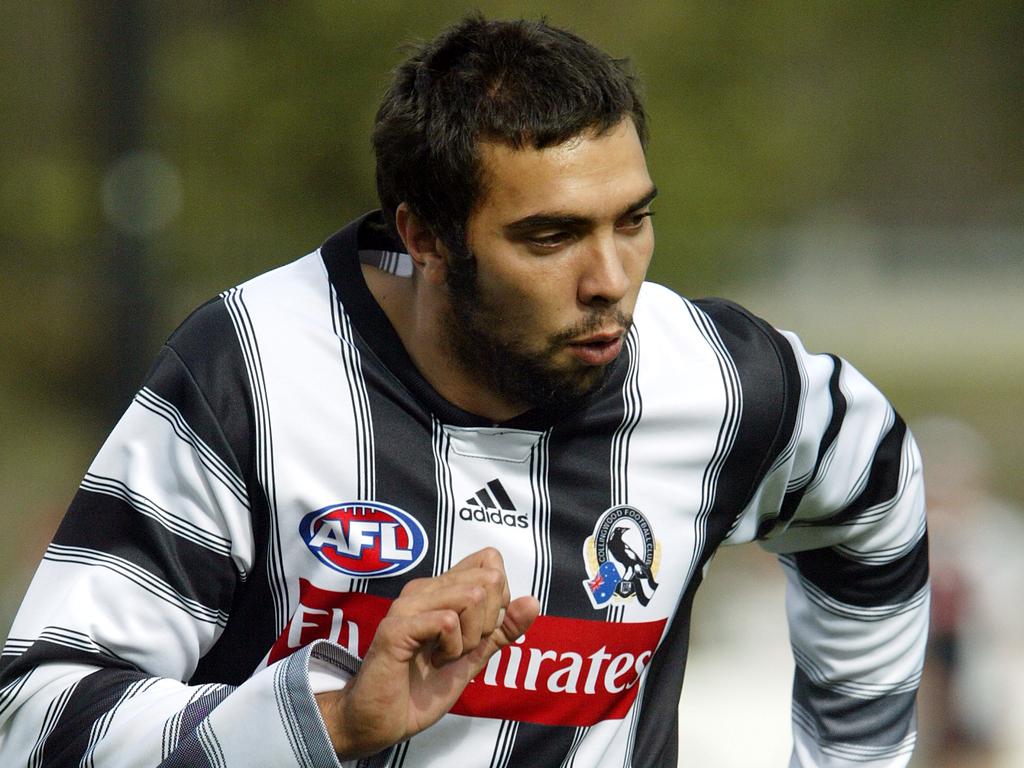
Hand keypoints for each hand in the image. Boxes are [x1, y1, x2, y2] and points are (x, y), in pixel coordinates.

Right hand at [316, 547, 539, 758]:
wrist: (383, 721)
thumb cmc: (422, 687)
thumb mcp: (474, 656)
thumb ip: (503, 629)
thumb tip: (533, 602)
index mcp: (442, 589)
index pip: (490, 561)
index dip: (500, 598)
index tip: (481, 629)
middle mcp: (424, 588)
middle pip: (489, 578)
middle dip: (489, 621)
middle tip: (461, 647)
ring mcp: (409, 605)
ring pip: (472, 596)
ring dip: (470, 637)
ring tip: (445, 655)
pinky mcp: (397, 628)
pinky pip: (447, 621)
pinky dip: (452, 647)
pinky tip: (433, 660)